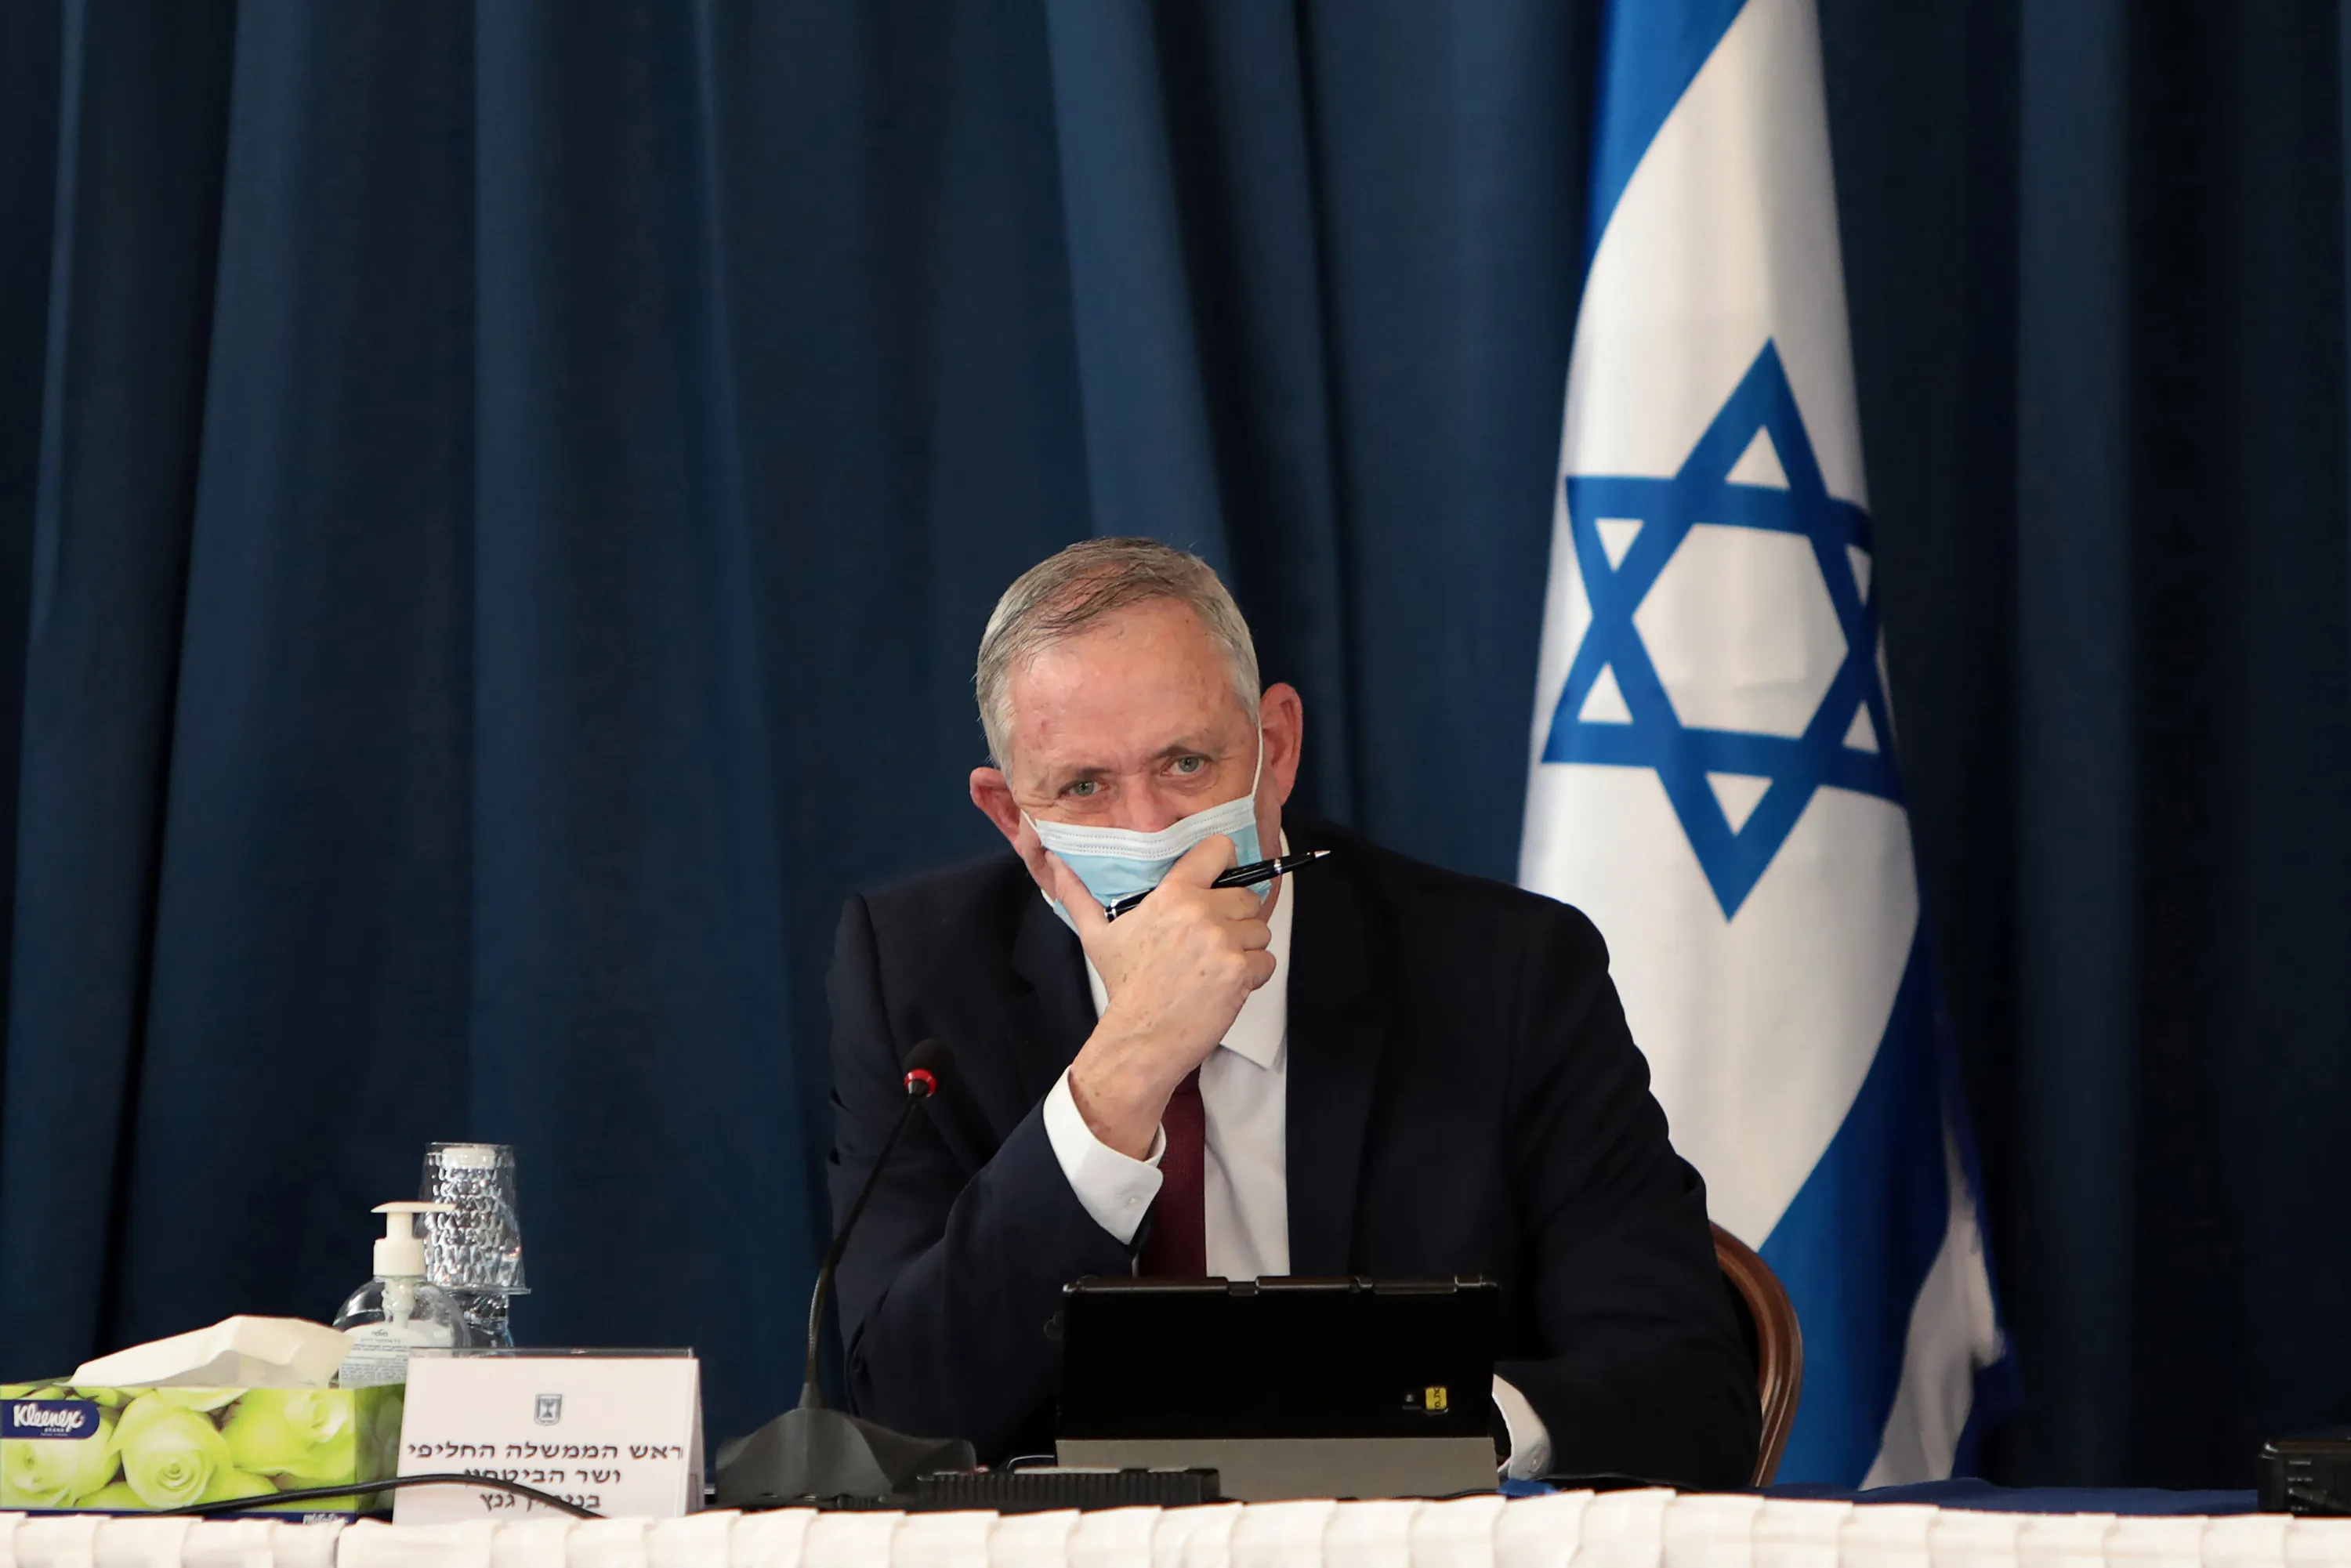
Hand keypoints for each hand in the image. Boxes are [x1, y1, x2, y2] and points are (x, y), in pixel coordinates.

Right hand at [1049, 835, 1275, 1157]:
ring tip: (1217, 966)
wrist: (1140, 1037)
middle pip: (1247, 896)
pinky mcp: (1240, 971)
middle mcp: (1201, 912)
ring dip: (1246, 948)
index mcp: (1172, 894)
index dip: (1225, 864)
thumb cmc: (1125, 986)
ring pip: (1260, 930)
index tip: (1220, 881)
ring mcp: (1223, 942)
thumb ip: (1079, 895)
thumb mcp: (1097, 935)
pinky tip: (1227, 985)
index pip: (1219, 850)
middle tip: (1212, 942)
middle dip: (1236, 918)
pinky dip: (1254, 975)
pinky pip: (1267, 961)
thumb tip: (1055, 863)